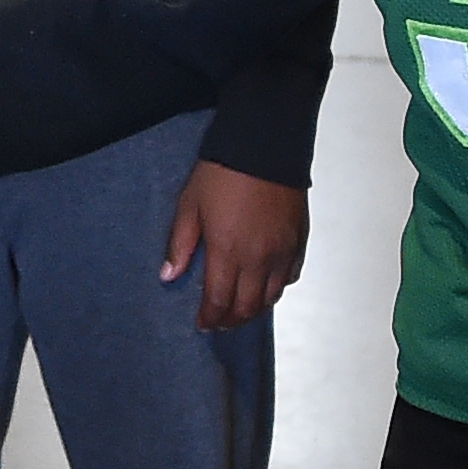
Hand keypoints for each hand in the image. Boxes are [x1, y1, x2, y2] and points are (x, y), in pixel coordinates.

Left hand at [160, 159, 304, 332]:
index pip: (219, 301)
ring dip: (254, 308)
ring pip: (271, 297)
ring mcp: (282, 251)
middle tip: (219, 322)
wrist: (264, 145)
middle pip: (247, 307)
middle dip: (231, 320)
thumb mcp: (190, 204)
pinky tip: (266, 285)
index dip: (209, 317)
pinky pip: (290, 276)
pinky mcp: (298, 240)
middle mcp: (259, 258)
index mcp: (228, 251)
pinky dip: (277, 288)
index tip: (202, 323)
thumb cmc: (223, 172)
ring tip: (240, 309)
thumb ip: (181, 244)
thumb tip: (169, 276)